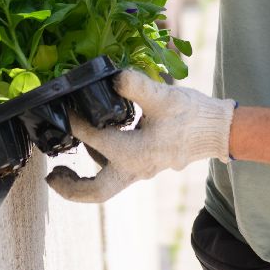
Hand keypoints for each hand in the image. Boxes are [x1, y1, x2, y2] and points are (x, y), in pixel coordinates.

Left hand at [46, 70, 235, 203]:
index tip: (65, 111)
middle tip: (51, 176)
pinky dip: (101, 165)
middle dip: (70, 188)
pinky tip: (98, 145)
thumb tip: (112, 77)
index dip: (76, 125)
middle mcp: (135, 169)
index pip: (94, 140)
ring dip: (84, 178)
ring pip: (105, 185)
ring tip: (66, 163)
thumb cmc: (192, 114)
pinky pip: (117, 173)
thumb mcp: (163, 96)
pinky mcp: (147, 166)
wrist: (219, 130)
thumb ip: (135, 85)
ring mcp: (142, 171)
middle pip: (96, 192)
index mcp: (134, 153)